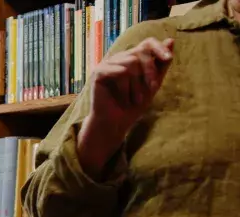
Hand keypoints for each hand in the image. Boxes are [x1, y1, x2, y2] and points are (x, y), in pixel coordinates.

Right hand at [78, 37, 172, 177]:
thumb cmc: (133, 105)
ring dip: (137, 83)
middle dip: (150, 71)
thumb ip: (161, 64)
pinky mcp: (98, 73)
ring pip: (131, 61)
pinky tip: (124, 98)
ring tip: (136, 99)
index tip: (169, 58)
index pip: (147, 43)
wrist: (115, 124)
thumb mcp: (153, 83)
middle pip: (141, 52)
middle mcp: (119, 58)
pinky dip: (125, 86)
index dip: (159, 48)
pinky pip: (119, 71)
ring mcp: (107, 64)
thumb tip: (171, 40)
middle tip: (152, 89)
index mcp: (131, 58)